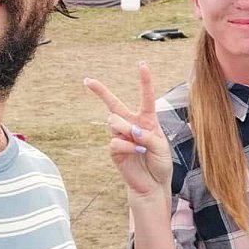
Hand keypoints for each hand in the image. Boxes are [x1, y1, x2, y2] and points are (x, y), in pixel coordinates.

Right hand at [85, 62, 172, 200]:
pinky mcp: (114, 151)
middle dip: (100, 91)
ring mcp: (121, 137)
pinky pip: (116, 142)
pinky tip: (138, 152)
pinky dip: (129, 146)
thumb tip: (131, 131)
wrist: (153, 185)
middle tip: (88, 81)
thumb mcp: (161, 147)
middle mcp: (132, 124)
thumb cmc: (159, 163)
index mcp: (147, 119)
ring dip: (127, 129)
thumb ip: (147, 136)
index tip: (141, 64)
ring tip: (139, 141)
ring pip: (114, 121)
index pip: (145, 97)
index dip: (144, 80)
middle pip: (113, 103)